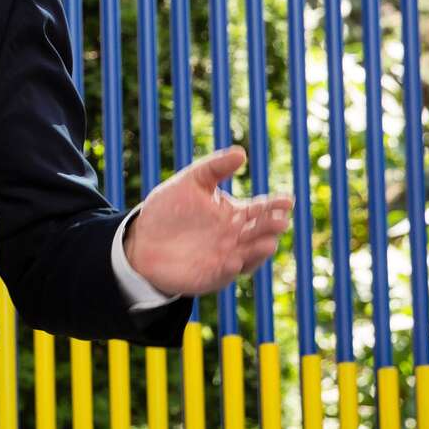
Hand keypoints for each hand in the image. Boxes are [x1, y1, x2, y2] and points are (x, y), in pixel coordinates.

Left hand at [123, 145, 294, 297]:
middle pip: (261, 232)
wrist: (141, 240)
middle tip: (279, 221)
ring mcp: (226, 257)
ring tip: (268, 243)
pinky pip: (226, 273)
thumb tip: (241, 153)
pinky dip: (232, 268)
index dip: (276, 205)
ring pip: (251, 255)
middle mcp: (236, 237)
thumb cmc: (169, 210)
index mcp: (234, 214)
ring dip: (260, 250)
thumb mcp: (190, 182)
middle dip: (272, 227)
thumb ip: (214, 168)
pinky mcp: (212, 275)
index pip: (260, 209)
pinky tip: (235, 260)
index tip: (287, 200)